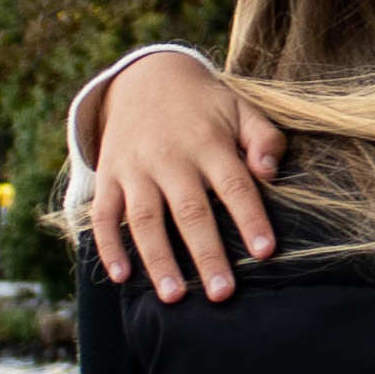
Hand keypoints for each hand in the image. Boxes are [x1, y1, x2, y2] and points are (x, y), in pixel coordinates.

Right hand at [87, 51, 287, 299]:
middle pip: (190, 211)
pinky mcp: (109, 176)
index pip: (235, 185)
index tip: (264, 252)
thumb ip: (264, 139)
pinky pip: (104, 214)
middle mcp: (170, 157)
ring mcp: (135, 168)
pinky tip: (121, 276)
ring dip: (159, 260)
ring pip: (145, 219)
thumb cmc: (204, 105)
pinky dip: (108, 245)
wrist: (145, 76)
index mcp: (209, 142)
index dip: (250, 218)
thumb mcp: (240, 108)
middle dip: (206, 254)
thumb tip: (270, 172)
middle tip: (222, 294)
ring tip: (174, 297)